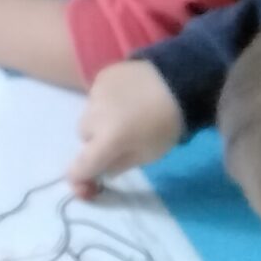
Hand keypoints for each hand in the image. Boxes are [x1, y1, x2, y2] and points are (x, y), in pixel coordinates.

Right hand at [66, 61, 185, 197]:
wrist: (181, 80)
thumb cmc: (168, 125)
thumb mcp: (148, 155)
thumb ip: (119, 165)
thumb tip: (103, 168)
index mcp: (107, 140)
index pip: (79, 167)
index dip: (79, 179)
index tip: (87, 183)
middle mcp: (94, 117)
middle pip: (84, 136)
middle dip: (97, 140)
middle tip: (121, 137)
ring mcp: (95, 93)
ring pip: (90, 114)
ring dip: (101, 118)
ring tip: (128, 112)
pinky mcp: (102, 77)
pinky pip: (96, 95)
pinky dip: (107, 100)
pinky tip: (128, 95)